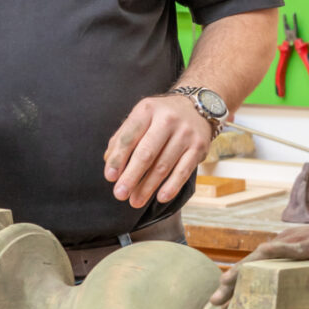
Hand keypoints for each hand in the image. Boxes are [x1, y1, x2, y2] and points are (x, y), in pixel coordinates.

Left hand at [104, 95, 212, 209]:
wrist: (199, 106)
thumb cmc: (161, 116)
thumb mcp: (141, 117)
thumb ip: (123, 138)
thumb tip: (110, 163)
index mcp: (147, 110)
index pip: (129, 137)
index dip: (118, 158)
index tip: (110, 177)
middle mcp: (167, 119)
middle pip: (146, 153)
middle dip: (131, 176)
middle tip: (120, 194)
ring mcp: (185, 133)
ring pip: (163, 166)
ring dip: (148, 187)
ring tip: (135, 201)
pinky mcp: (199, 147)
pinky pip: (184, 171)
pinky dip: (172, 186)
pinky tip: (161, 197)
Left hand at [209, 219, 308, 306]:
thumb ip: (307, 276)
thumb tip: (301, 301)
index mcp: (286, 249)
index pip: (256, 267)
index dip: (237, 282)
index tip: (222, 302)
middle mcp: (286, 243)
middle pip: (252, 263)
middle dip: (231, 282)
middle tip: (215, 302)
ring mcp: (298, 242)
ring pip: (263, 256)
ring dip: (243, 270)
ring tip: (226, 286)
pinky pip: (289, 248)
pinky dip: (273, 253)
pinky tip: (260, 259)